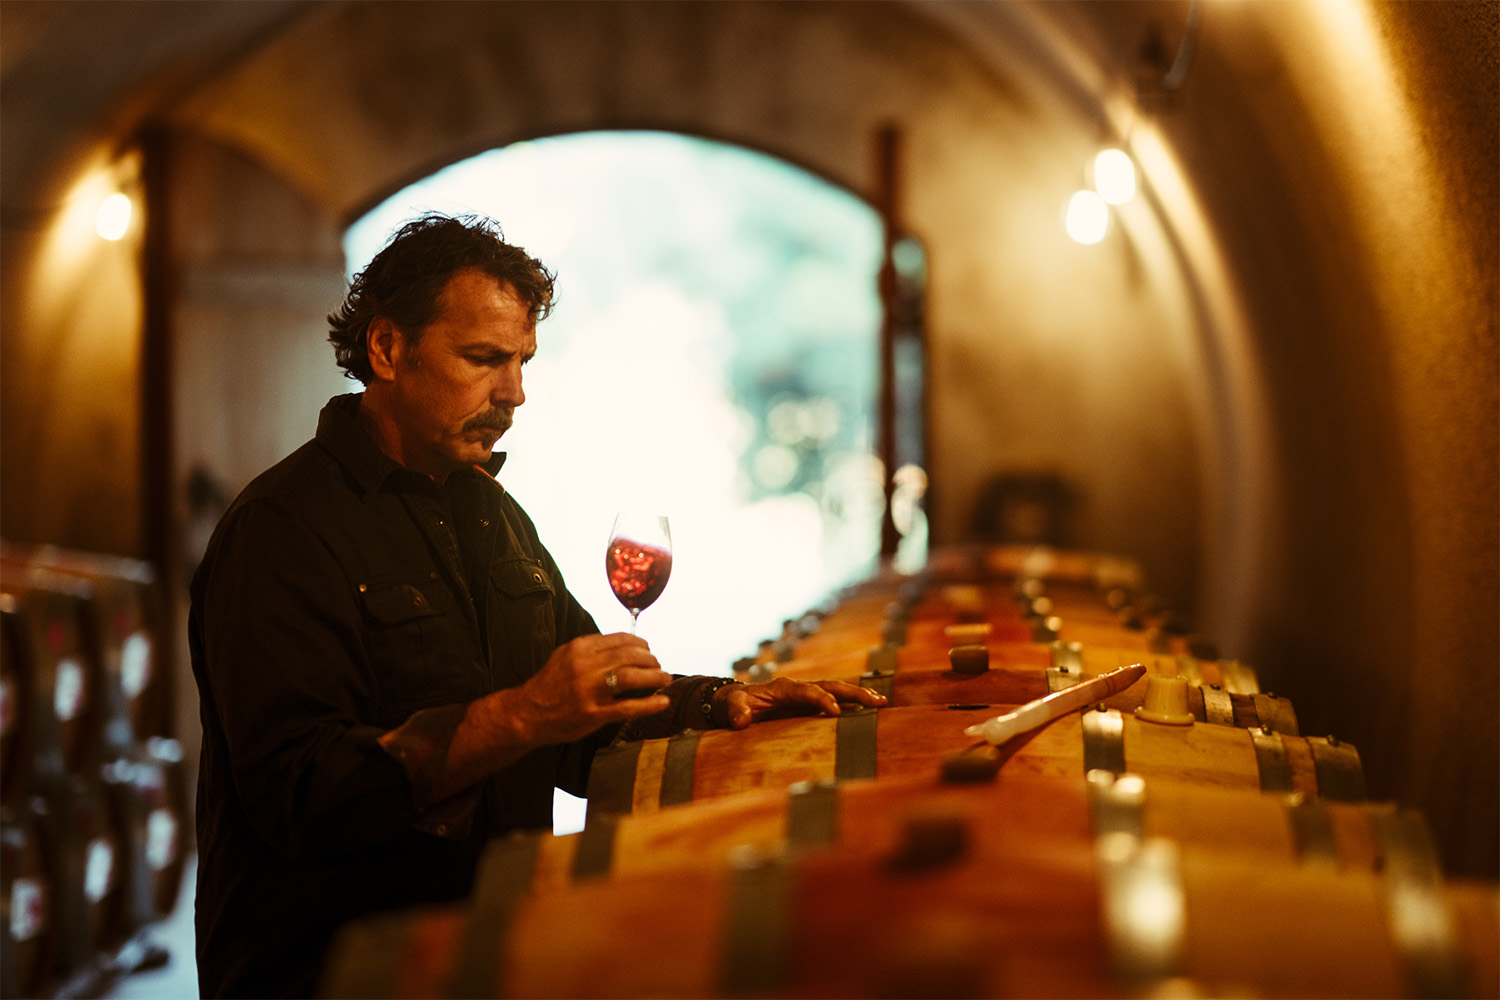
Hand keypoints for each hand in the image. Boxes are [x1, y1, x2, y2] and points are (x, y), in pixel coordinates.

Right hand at [511, 633, 671, 744]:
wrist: (526, 714)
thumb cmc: (548, 685)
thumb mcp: (564, 655)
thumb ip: (591, 648)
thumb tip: (623, 645)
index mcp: (580, 648)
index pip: (620, 639)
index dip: (641, 644)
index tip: (648, 649)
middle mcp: (586, 666)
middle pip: (630, 656)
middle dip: (650, 659)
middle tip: (658, 665)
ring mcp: (590, 691)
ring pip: (633, 677)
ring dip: (654, 676)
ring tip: (664, 678)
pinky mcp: (594, 714)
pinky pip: (628, 707)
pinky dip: (649, 705)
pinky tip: (663, 702)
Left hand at [714, 677, 887, 729]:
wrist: (734, 701)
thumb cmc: (734, 704)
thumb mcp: (732, 708)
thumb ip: (736, 713)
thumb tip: (740, 721)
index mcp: (783, 687)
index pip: (807, 691)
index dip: (821, 700)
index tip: (836, 713)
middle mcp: (798, 687)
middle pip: (830, 686)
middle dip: (853, 693)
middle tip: (876, 702)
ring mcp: (805, 694)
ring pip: (836, 690)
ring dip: (858, 696)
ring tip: (882, 703)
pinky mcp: (809, 703)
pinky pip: (834, 699)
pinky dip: (852, 703)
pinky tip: (869, 710)